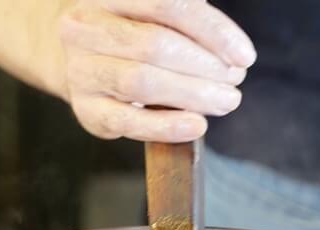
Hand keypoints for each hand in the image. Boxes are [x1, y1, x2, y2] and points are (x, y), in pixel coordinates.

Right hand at [57, 0, 254, 141]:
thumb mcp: (150, 13)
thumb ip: (187, 22)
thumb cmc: (129, 32)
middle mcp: (86, 27)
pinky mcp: (86, 109)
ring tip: (226, 101)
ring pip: (141, 82)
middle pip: (155, 45)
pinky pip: (128, 121)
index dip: (212, 31)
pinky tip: (197, 125)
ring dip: (193, 94)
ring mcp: (81, 69)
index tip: (245, 55)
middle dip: (205, 66)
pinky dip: (166, 126)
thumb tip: (234, 56)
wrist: (75, 58)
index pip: (167, 4)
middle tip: (235, 80)